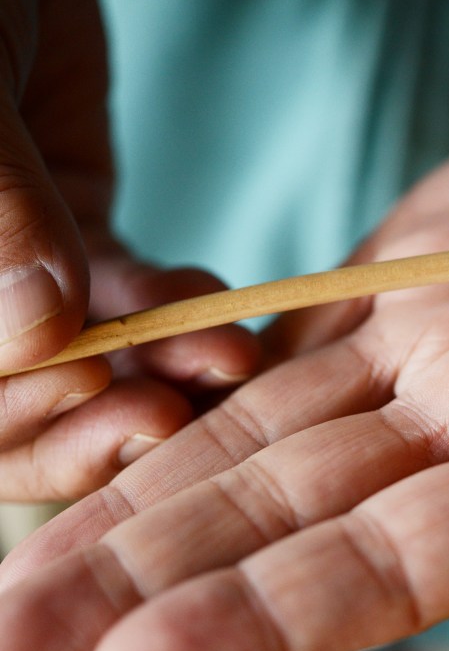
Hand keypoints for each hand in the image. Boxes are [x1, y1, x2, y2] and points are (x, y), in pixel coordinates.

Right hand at [0, 0, 259, 500]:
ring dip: (154, 370)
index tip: (91, 391)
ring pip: (76, 358)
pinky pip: (124, 294)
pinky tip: (216, 305)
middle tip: (170, 413)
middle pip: (5, 403)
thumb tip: (39, 335)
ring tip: (224, 358)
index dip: (8, 421)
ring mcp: (2, 262)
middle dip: (90, 416)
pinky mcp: (68, 229)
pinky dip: (172, 309)